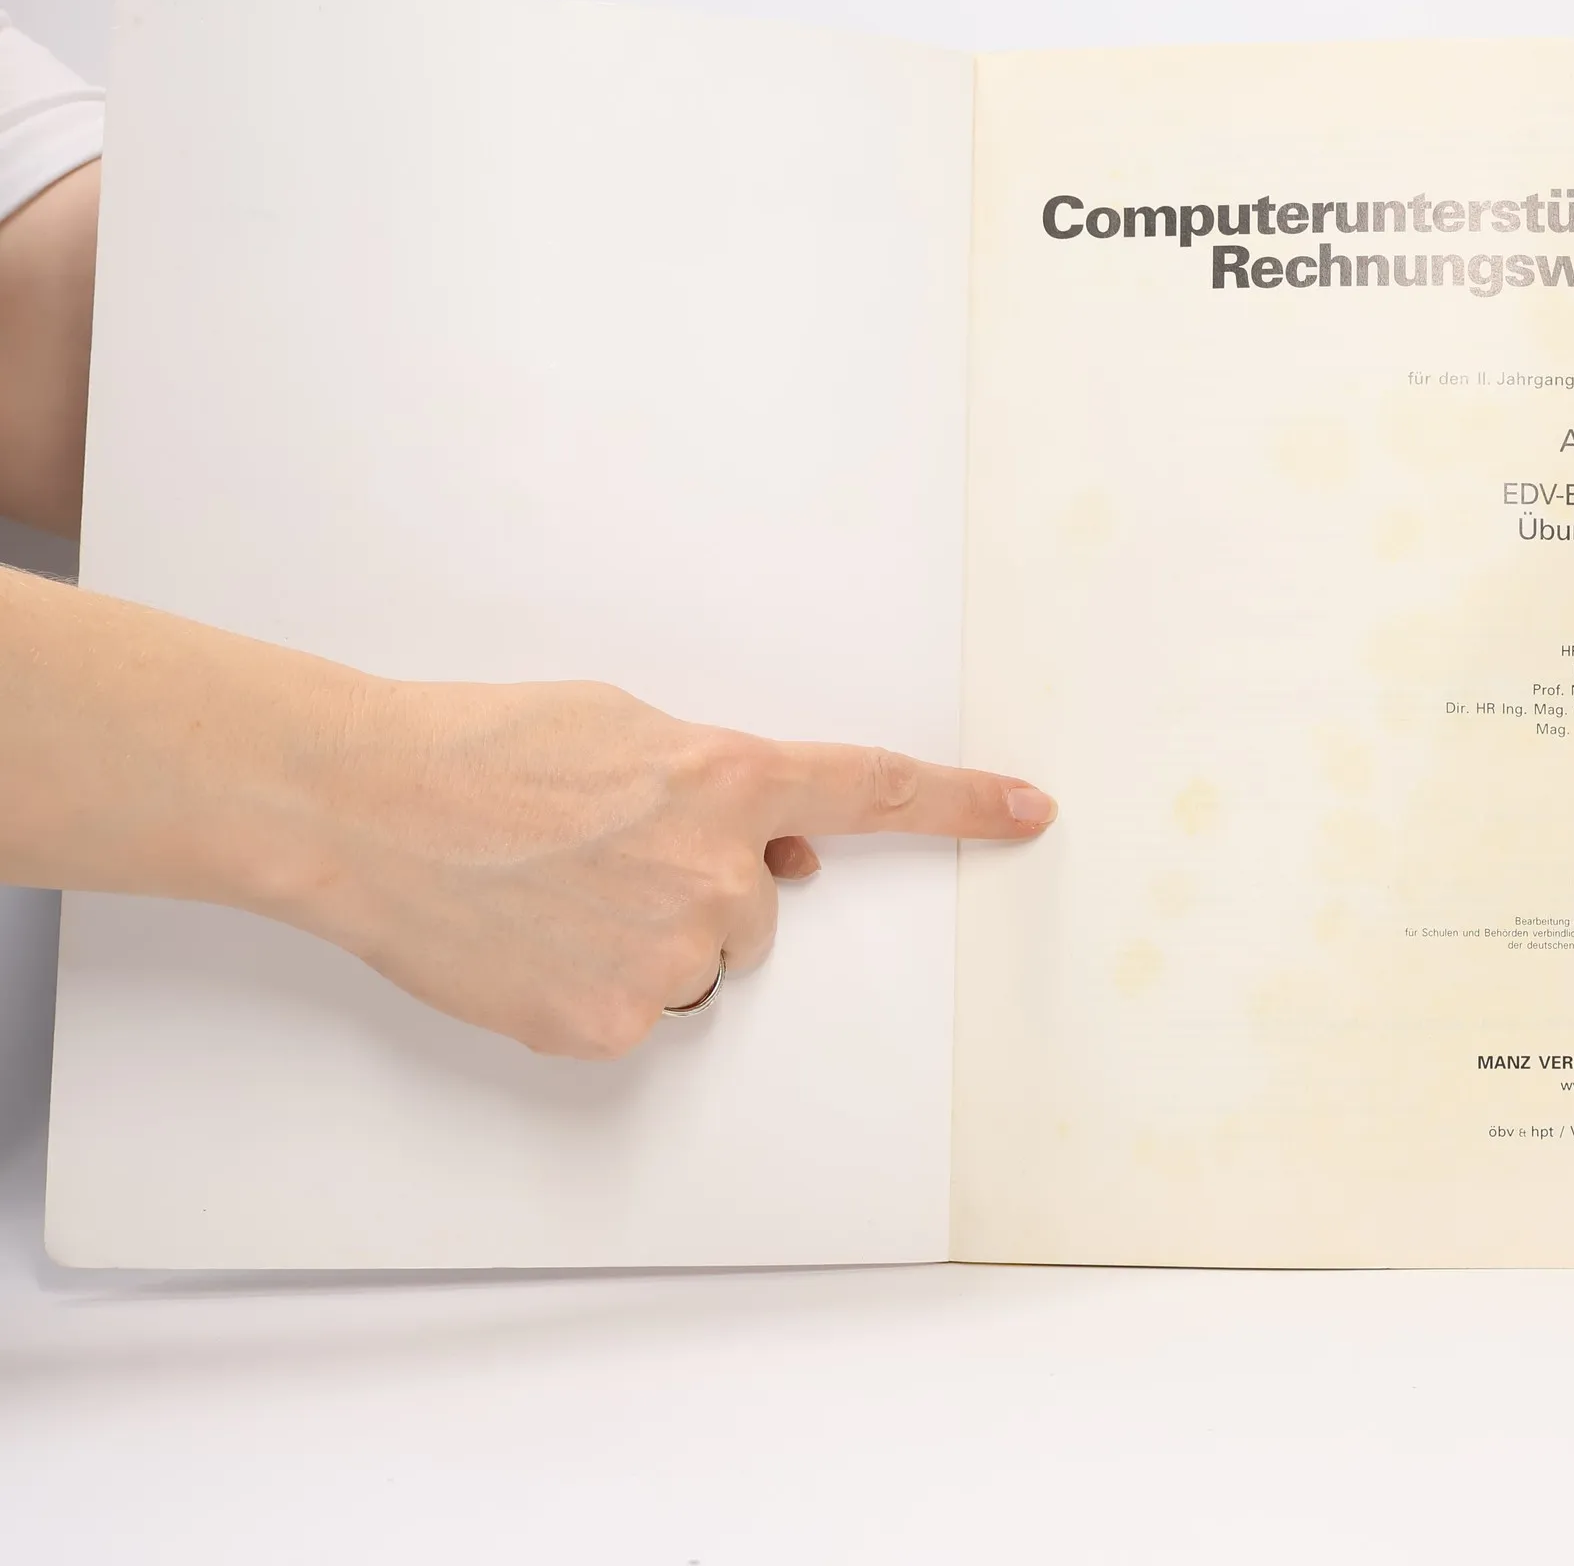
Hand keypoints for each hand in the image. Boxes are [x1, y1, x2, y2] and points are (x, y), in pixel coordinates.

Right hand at [280, 680, 1054, 1057]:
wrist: (365, 805)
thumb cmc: (484, 746)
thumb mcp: (625, 727)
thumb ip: (718, 785)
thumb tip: (781, 849)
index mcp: (728, 780)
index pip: (874, 790)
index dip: (962, 802)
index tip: (1029, 812)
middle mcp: (718, 875)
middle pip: (761, 911)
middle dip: (704, 890)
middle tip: (602, 859)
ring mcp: (668, 958)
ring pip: (698, 967)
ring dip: (650, 941)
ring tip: (554, 896)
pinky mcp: (609, 1025)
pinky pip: (637, 1012)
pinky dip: (596, 986)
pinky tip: (534, 943)